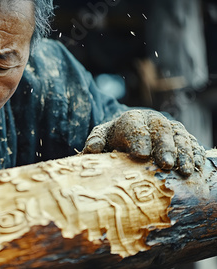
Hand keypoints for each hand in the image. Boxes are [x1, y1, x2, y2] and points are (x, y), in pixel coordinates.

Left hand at [83, 110, 205, 175]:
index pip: (136, 126)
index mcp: (132, 119)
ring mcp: (170, 128)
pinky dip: (196, 155)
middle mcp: (153, 121)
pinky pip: (192, 144)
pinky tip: (196, 168)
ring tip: (184, 171)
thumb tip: (92, 149)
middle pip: (162, 130)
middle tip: (165, 164)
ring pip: (180, 137)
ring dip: (184, 153)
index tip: (140, 155)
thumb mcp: (102, 135)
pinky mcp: (182, 137)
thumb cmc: (114, 137)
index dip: (139, 139)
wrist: (130, 132)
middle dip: (165, 147)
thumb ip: (96, 140)